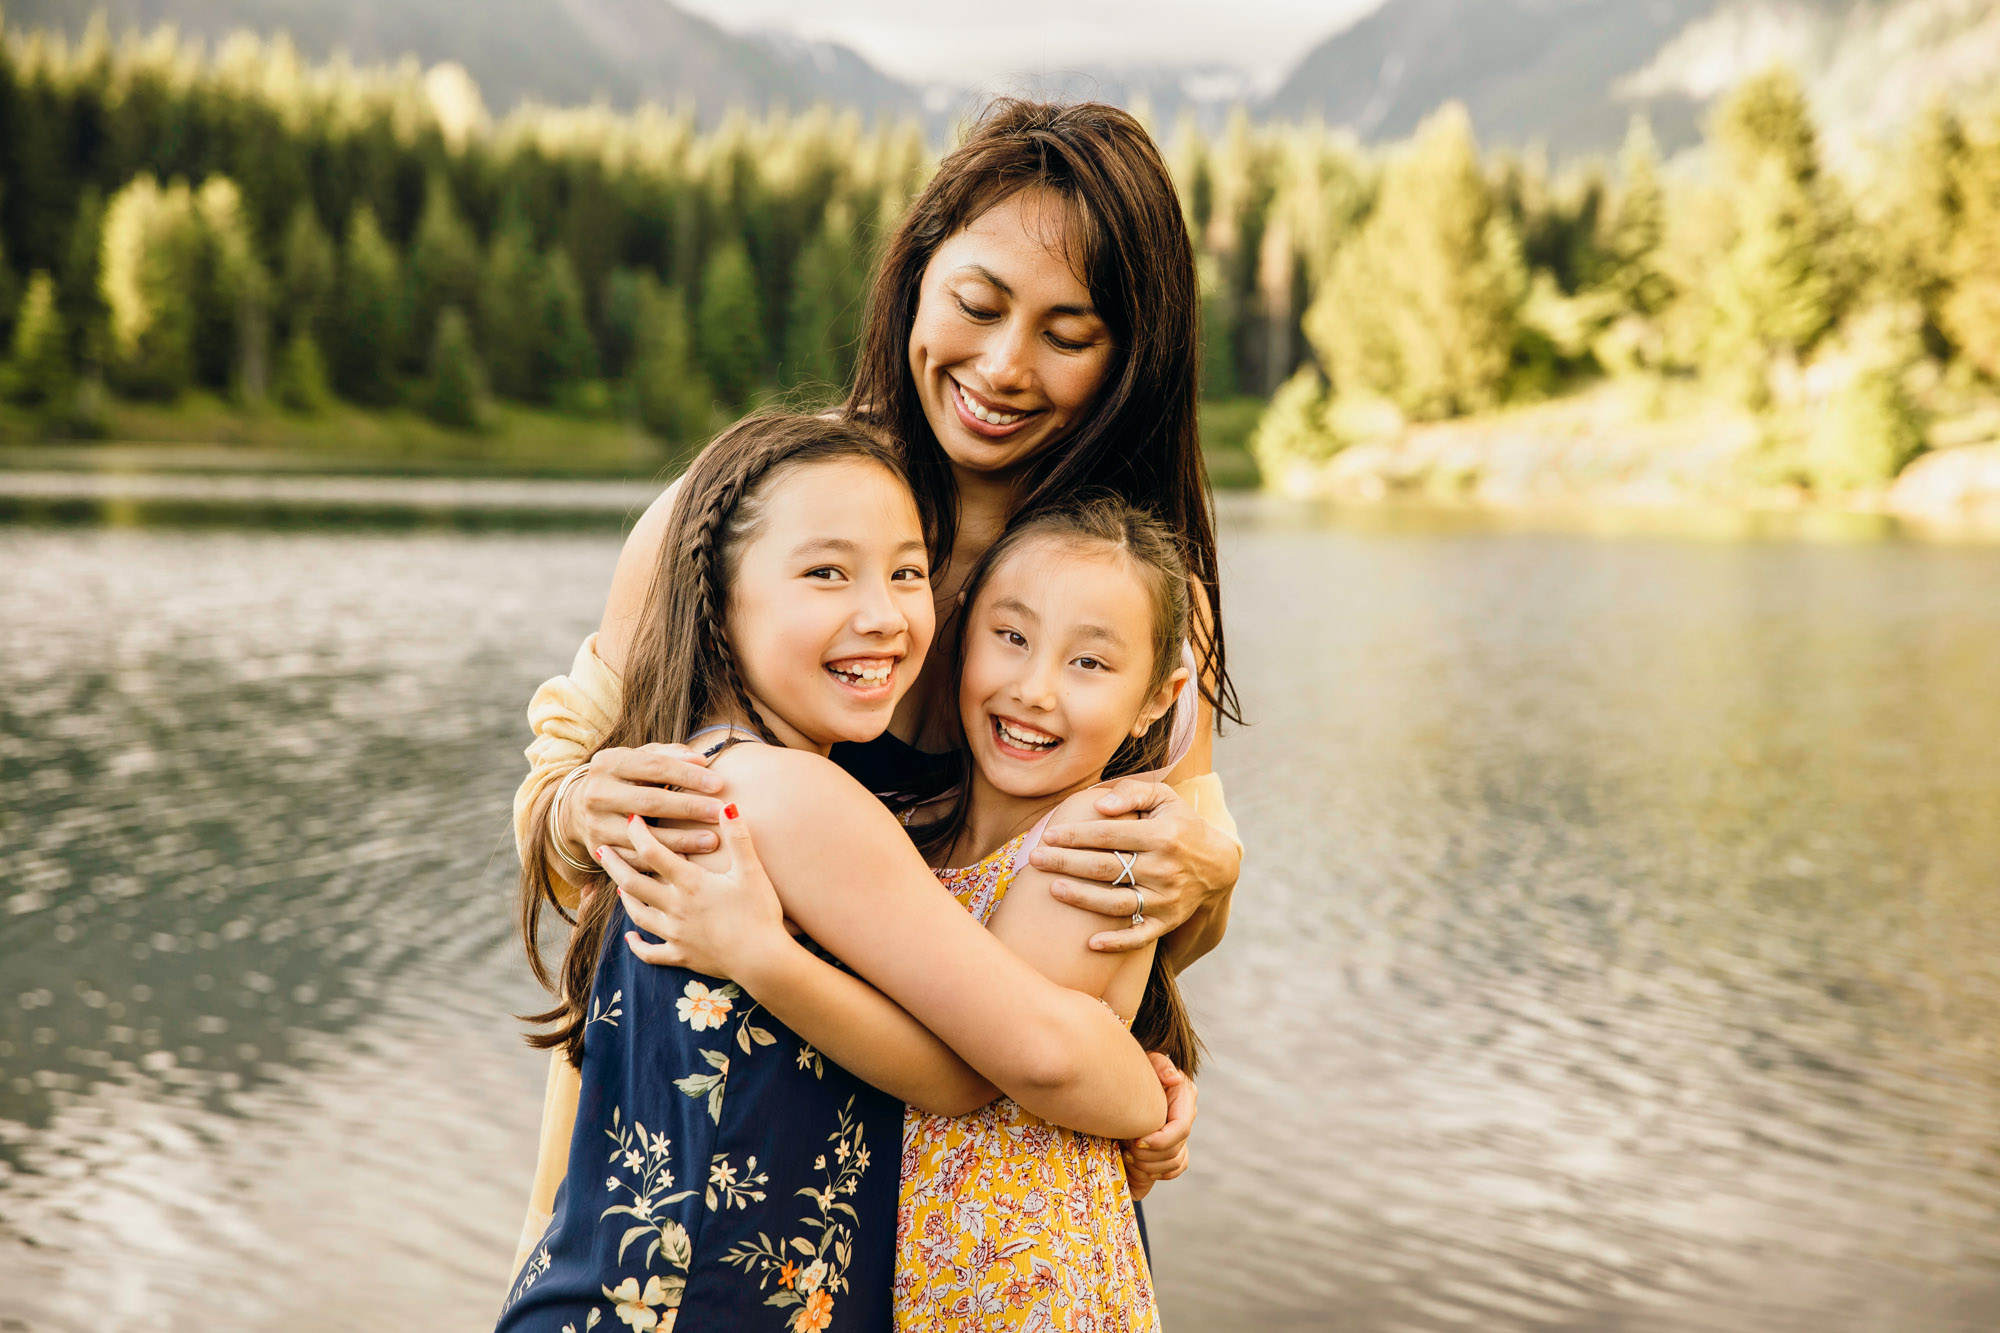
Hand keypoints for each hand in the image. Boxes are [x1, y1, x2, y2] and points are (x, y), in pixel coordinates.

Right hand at [564, 743, 725, 859]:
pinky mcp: (599, 850)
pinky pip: (636, 860)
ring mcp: (596, 824)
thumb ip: (669, 756)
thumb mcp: (639, 759)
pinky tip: (689, 862)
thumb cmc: (625, 778)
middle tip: (718, 812)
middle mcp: (597, 793)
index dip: (688, 776)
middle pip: (649, 801)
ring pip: (643, 836)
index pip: (654, 767)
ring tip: (712, 841)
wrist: (577, 809)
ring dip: (681, 841)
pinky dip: (662, 862)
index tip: (718, 783)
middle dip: (688, 807)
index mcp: (609, 763)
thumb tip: (700, 761)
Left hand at [598, 807, 788, 980]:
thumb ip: (738, 837)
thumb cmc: (760, 913)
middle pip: (632, 883)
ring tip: (617, 885)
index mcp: (690, 883)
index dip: (639, 833)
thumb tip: (728, 805)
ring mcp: (675, 934)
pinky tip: (631, 939)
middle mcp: (675, 907)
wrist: (762, 960)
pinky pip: (650, 953)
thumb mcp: (752, 872)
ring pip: (637, 914)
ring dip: (624, 897)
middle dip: (615, 864)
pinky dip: (638, 945)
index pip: (654, 852)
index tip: (633, 820)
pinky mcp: (681, 956)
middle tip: (601, 849)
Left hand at [1030, 780, 1241, 951]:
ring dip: (1082, 898)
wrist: (1218, 864)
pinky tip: (1090, 944)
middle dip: (1067, 863)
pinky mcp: (1167, 921)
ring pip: (1117, 903)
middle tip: (1035, 859)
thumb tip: (1100, 805)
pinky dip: (1117, 943)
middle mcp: (1164, 868)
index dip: (1076, 835)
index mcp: (1161, 835)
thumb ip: (1132, 792)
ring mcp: (1166, 898)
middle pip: (1106, 867)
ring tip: (1052, 888)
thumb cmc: (1180, 824)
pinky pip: (1140, 936)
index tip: (1050, 835)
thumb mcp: (1164, 798)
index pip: (1109, 835)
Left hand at [1123, 1052, 1195, 1200]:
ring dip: (1149, 1166)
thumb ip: (1159, 1064)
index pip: (1181, 1128)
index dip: (1161, 1140)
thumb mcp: (1146, 1059)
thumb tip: (1174, 1079)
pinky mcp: (1174, 1150)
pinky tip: (1136, 1164)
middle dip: (1149, 1155)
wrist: (1127, 1084)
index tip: (1137, 1141)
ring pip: (1173, 1164)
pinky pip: (1172, 1170)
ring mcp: (1181, 1135)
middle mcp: (1186, 1118)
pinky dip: (1156, 1173)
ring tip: (1127, 1155)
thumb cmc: (1135, 1068)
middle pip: (1175, 1151)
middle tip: (1126, 1148)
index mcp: (1184, 1098)